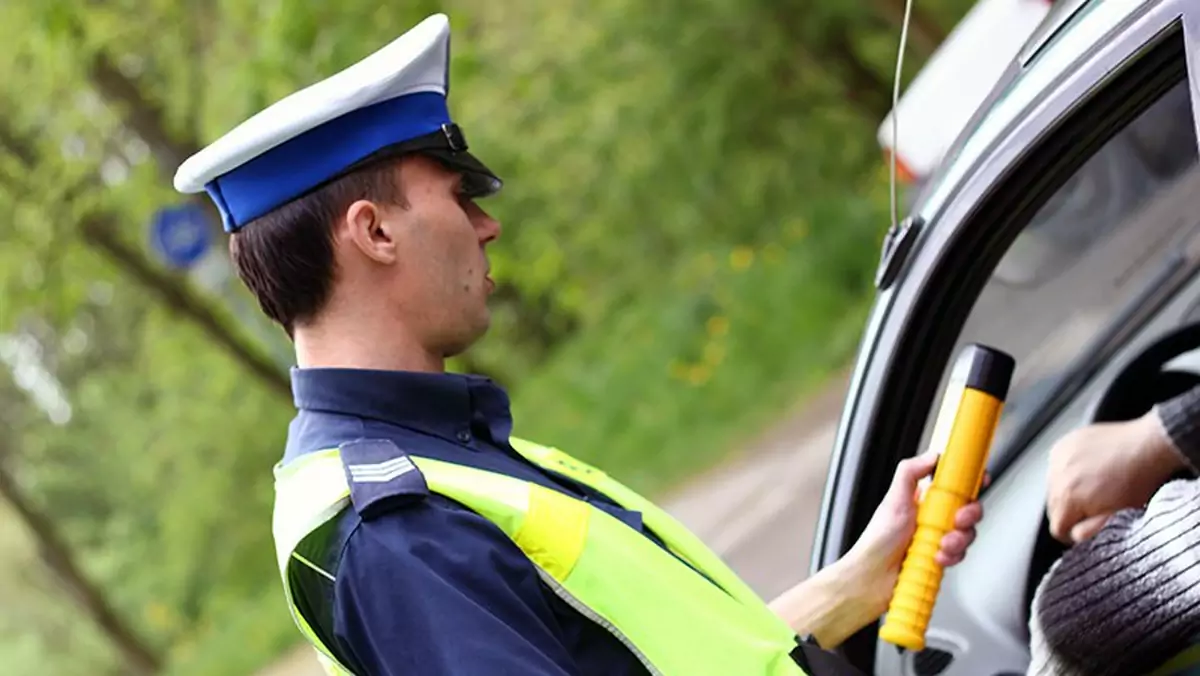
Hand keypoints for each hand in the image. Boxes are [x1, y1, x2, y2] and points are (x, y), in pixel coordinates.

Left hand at [842, 450, 984, 617]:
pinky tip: (937, 559)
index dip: (970, 481)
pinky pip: (960, 555)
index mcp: (924, 499)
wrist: (873, 579)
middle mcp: (933, 516)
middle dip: (968, 515)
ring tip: (941, 545)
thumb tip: (933, 455)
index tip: (979, 480)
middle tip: (957, 520)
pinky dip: (952, 557)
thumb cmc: (877, 541)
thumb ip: (910, 472)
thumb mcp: (893, 500)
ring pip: (968, 533)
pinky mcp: (941, 558)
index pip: (954, 483)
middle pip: (969, 508)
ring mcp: (938, 538)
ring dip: (959, 539)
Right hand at [1046, 411, 1185, 544]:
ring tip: (1093, 485)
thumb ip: (1091, 531)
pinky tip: (1088, 470)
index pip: (1057, 528)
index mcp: (1067, 497)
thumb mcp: (1119, 516)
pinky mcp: (1063, 445)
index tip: (1088, 527)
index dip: (1074, 532)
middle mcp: (1057, 477)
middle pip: (1053, 507)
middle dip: (1070, 510)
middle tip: (1094, 506)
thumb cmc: (1139, 480)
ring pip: (1053, 486)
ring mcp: (1058, 458)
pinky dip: (1068, 471)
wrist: (1149, 446)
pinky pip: (1056, 467)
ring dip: (1067, 489)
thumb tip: (1075, 537)